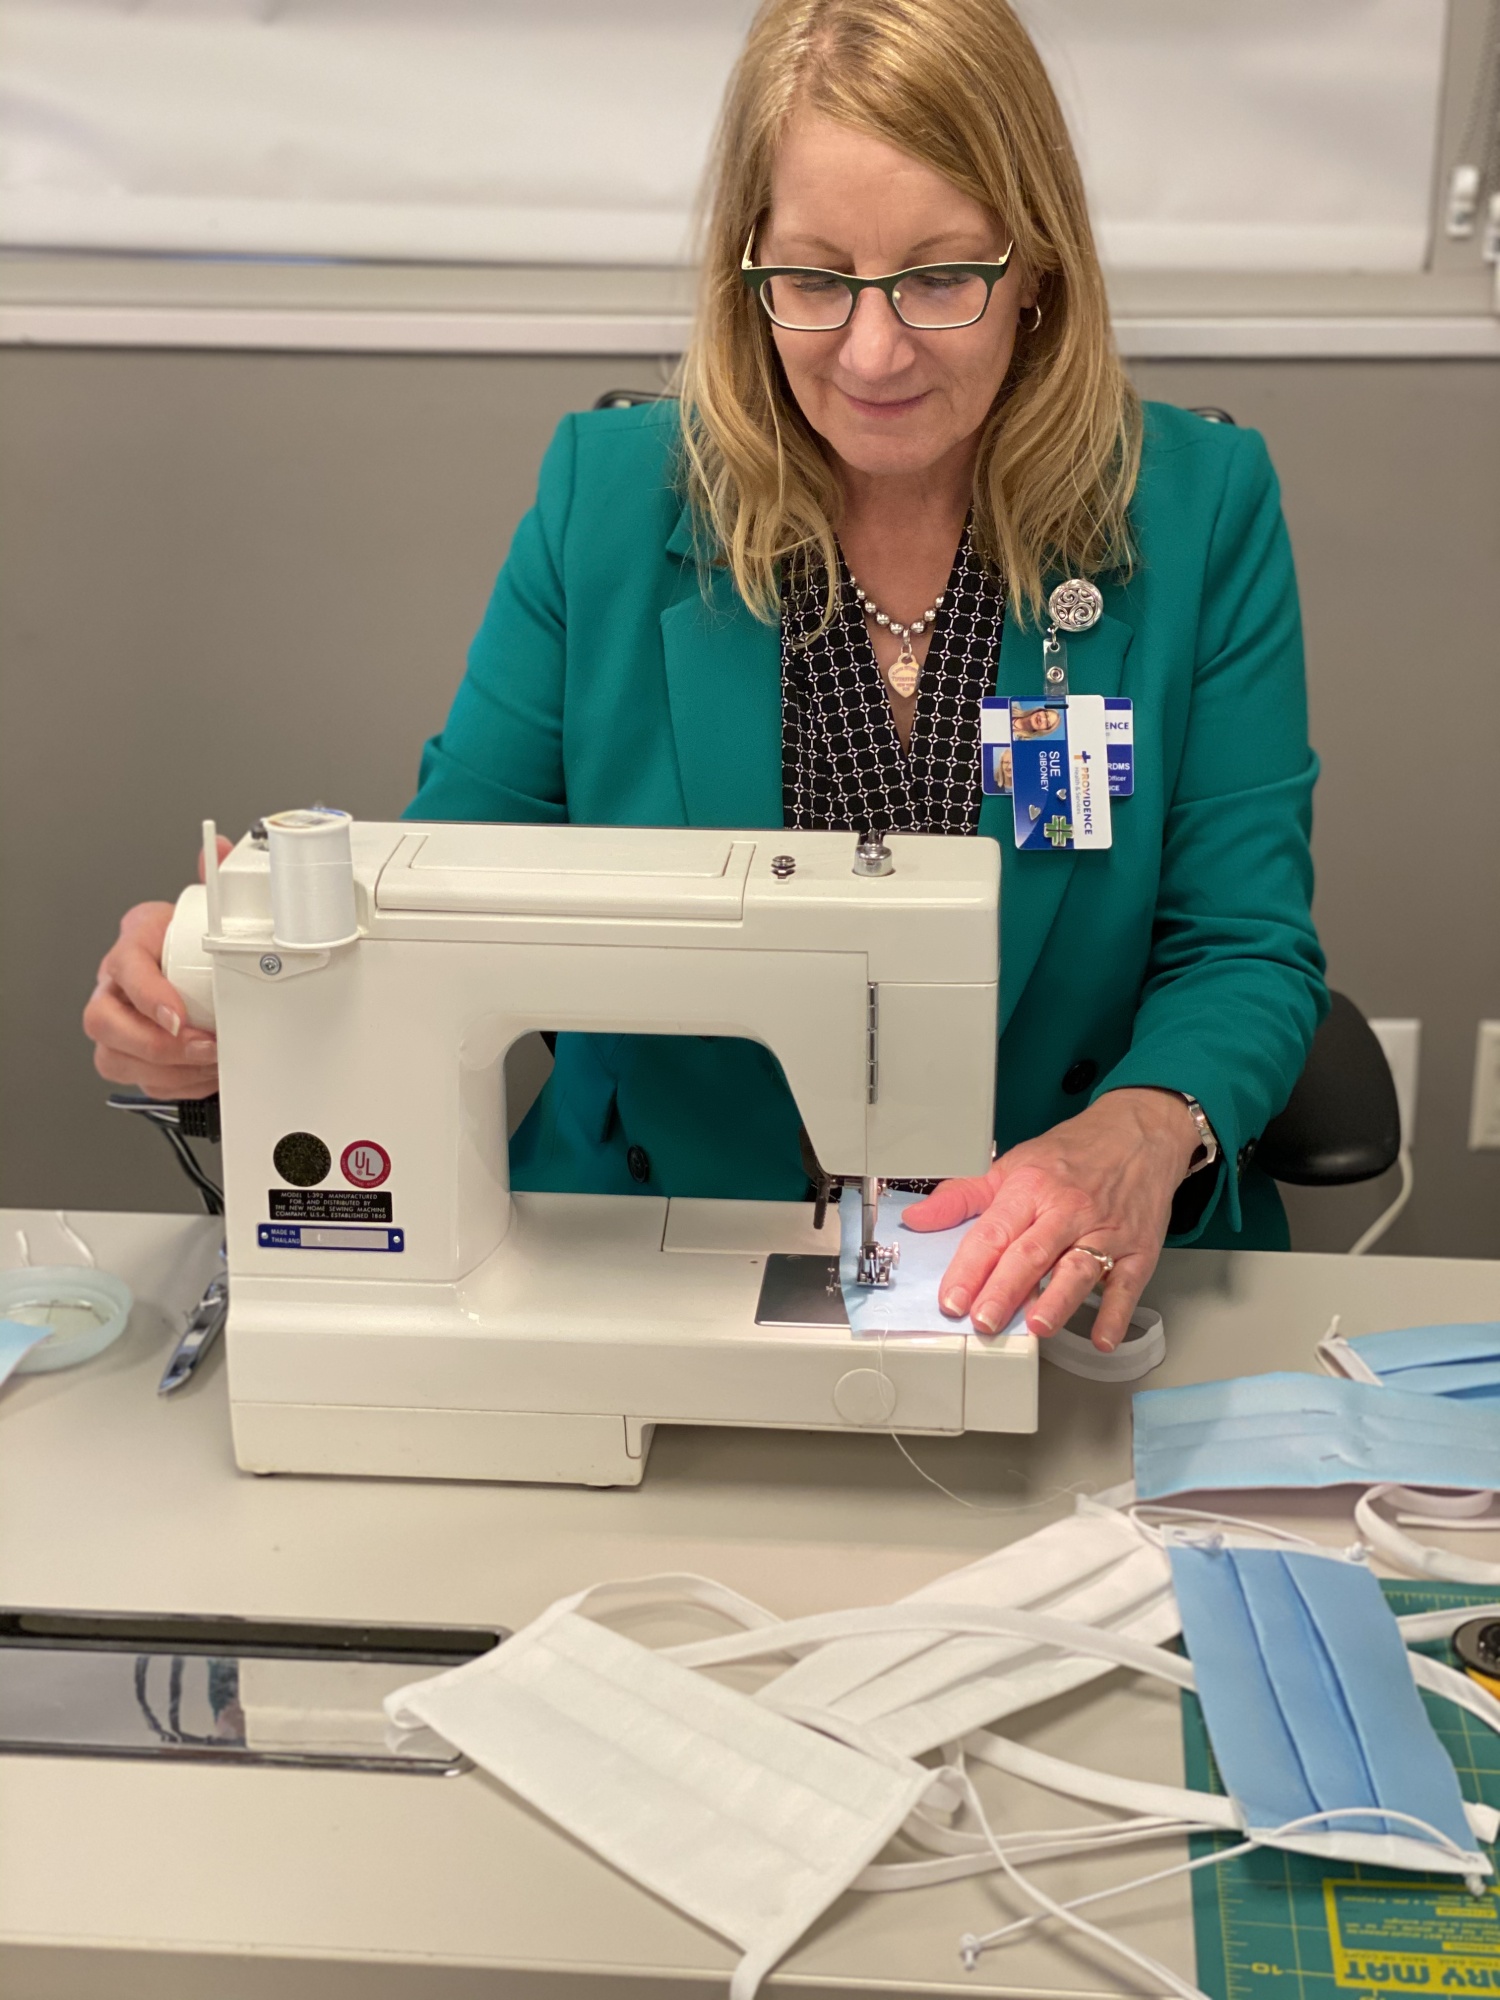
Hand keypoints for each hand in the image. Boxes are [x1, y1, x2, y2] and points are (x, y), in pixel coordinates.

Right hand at [82, 838, 230, 1100]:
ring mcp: (117, 1024)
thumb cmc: (193, 945)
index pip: (126, 967)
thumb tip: (216, 850)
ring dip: (168, 1069)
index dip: (149, 994)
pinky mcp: (129, 1056)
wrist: (193, 974)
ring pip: (116, 1058)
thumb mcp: (204, 911)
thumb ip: (213, 880)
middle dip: (154, 1043)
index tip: (178, 1015)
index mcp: (133, 944)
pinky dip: (178, 1084)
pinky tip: (205, 1074)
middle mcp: (114, 985)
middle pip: (102, 1022)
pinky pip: (141, 1081)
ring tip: (210, 1062)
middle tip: (201, 1046)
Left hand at [902, 1089, 1200, 1351]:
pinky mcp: (1138, 1250)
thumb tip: (919, 1218)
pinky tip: (1101, 1338)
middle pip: (1032, 1254)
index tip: (951, 1299)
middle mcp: (1068, 1211)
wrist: (1139, 1134)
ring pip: (1078, 1269)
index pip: (994, 1233)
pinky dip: (1115, 1314)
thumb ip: (963, 1197)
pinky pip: (1127, 1285)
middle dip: (1005, 1290)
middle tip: (984, 1321)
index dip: (970, 1268)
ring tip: (1036, 1328)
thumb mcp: (1012, 1166)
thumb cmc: (1073, 1155)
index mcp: (1032, 1189)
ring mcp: (1105, 1232)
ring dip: (1057, 1301)